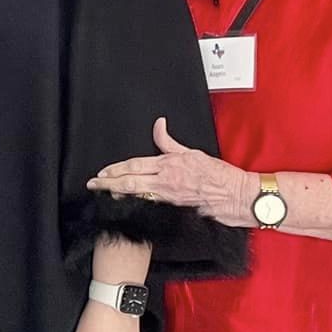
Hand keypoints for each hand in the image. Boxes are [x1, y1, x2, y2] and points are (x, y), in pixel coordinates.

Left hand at [90, 118, 251, 223]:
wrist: (238, 196)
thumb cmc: (219, 175)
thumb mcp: (193, 152)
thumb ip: (170, 142)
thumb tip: (158, 123)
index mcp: (169, 165)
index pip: (135, 165)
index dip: (116, 170)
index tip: (102, 173)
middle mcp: (166, 181)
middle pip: (130, 182)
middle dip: (108, 183)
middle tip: (92, 185)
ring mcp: (170, 197)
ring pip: (137, 195)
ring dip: (118, 194)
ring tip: (103, 194)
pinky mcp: (175, 208)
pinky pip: (150, 205)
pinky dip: (136, 204)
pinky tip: (126, 205)